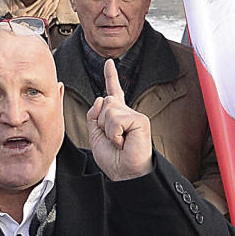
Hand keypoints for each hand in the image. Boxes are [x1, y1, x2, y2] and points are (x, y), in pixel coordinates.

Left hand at [86, 59, 152, 180]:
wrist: (125, 173)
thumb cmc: (113, 159)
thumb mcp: (95, 135)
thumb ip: (94, 116)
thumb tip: (100, 97)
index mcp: (116, 116)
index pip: (113, 92)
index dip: (110, 77)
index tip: (108, 63)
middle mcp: (127, 113)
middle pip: (104, 101)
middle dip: (100, 122)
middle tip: (112, 139)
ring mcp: (134, 115)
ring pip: (108, 109)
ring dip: (107, 129)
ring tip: (118, 141)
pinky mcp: (140, 120)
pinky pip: (116, 119)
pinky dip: (114, 133)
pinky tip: (123, 142)